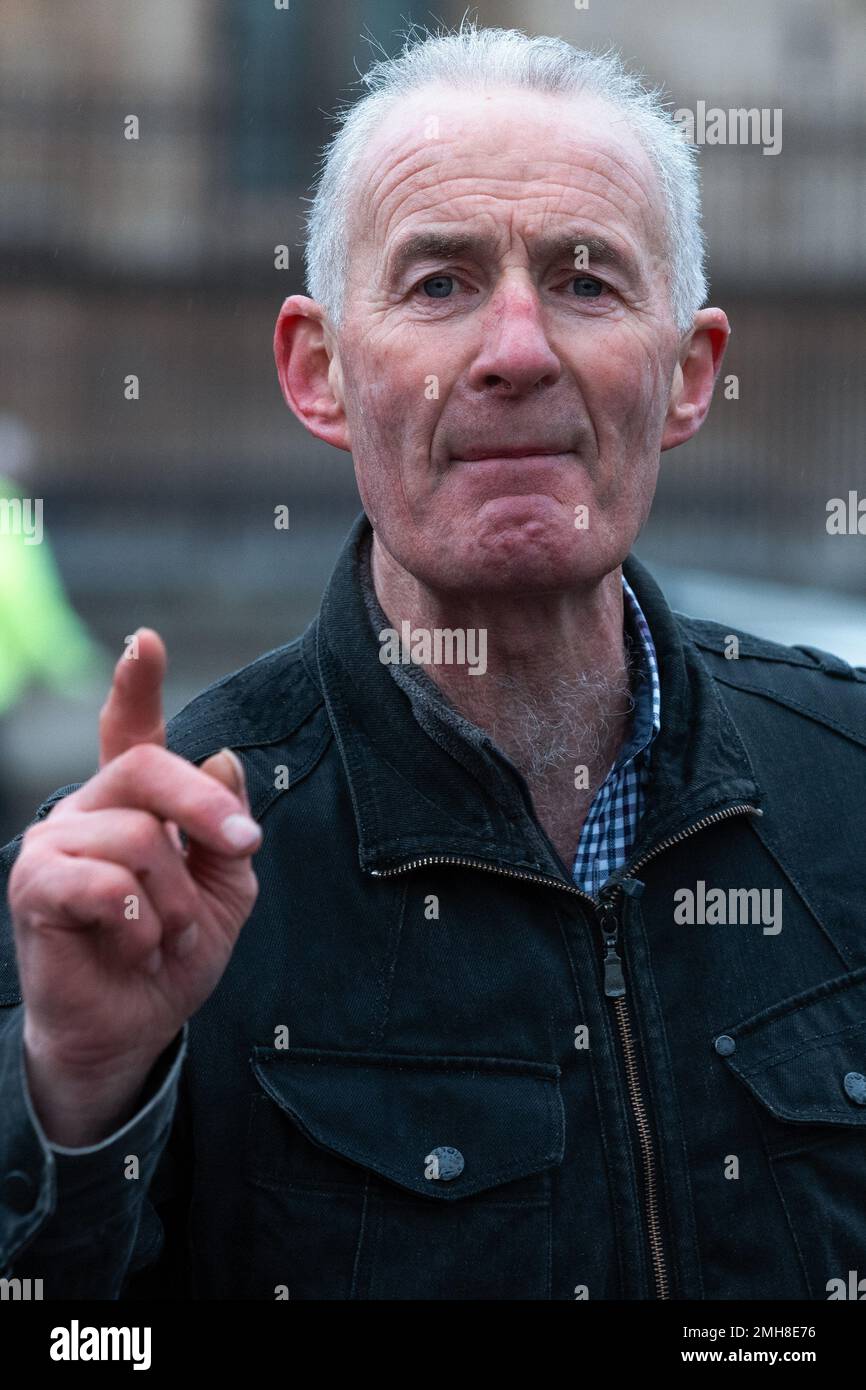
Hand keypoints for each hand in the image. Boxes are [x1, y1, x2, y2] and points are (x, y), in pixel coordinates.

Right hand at [9, 628, 261, 1142]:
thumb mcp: (226, 891)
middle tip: (244, 847)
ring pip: (139, 838)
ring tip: (165, 937)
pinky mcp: (35, 887)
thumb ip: (223, 829)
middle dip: (208, 810)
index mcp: (134, 804)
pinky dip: (138, 924)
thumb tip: (221, 759)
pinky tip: (132, 947)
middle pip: (150, 770)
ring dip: (176, 901)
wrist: (133, 1027)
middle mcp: (89, 810)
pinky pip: (105, 883)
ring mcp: (56, 844)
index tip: (145, 641)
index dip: (136, 686)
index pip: (130, 733)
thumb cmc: (173, 953)